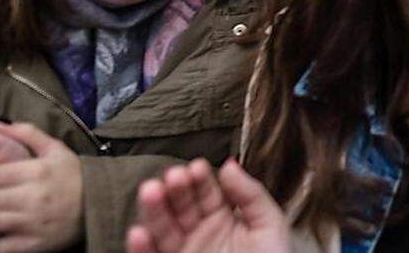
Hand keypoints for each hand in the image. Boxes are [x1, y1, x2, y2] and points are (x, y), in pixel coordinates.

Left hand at [0, 121, 83, 251]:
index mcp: (35, 172)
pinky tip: (1, 230)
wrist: (103, 204)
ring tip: (0, 208)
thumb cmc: (74, 176)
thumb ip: (27, 134)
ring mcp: (32, 223)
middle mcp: (32, 198)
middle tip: (0, 196)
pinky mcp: (33, 244)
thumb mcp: (56, 150)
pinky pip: (2, 247)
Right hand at [127, 159, 290, 252]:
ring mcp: (183, 251)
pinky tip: (139, 232)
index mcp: (223, 218)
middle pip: (181, 206)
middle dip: (176, 189)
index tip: (196, 167)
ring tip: (151, 191)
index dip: (200, 179)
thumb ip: (251, 194)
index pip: (206, 192)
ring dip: (154, 211)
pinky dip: (142, 248)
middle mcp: (199, 233)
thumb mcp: (269, 225)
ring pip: (162, 229)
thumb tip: (229, 165)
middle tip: (174, 176)